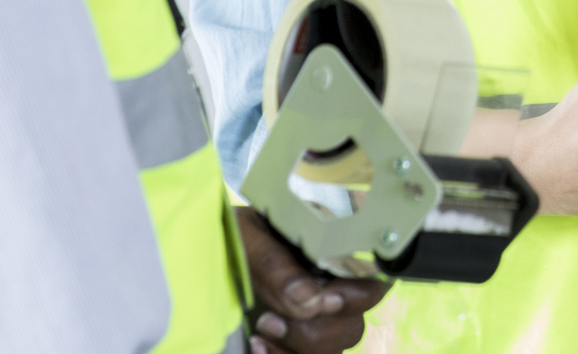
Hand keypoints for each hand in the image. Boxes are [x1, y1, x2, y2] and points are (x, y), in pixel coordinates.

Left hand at [235, 207, 390, 353]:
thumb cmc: (231, 235)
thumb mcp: (247, 236)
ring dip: (298, 349)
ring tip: (260, 330)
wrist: (204, 253)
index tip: (324, 298)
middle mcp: (332, 291)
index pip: (372, 281)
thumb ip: (276, 263)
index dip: (356, 296)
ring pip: (333, 350)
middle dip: (315, 330)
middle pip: (352, 326)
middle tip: (270, 318)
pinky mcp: (294, 343)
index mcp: (332, 255)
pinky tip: (257, 347)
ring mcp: (314, 322)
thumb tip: (311, 301)